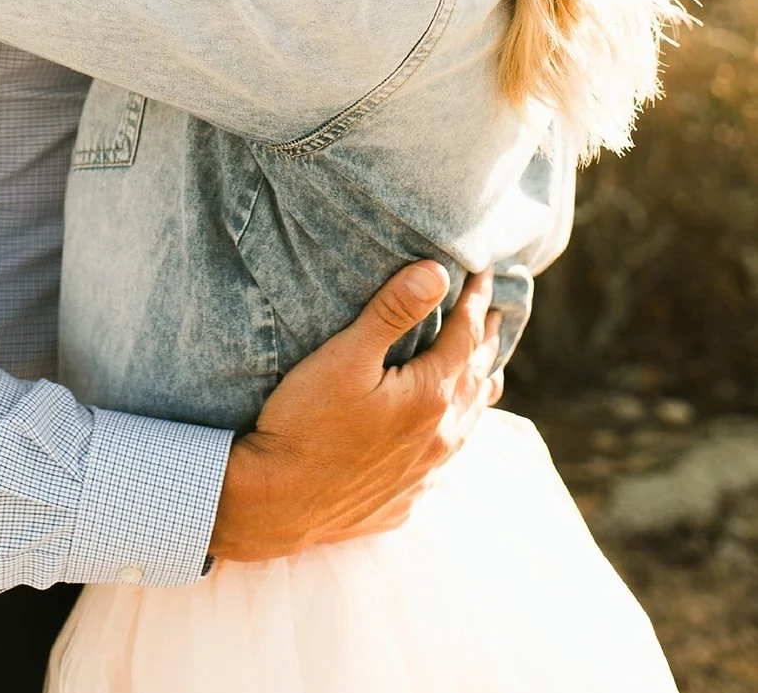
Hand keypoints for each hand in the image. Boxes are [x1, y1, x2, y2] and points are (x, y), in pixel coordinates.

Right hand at [207, 262, 502, 563]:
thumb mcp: (344, 358)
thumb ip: (391, 313)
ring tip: (489, 373)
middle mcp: (440, 437)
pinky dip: (453, 436)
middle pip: (475, 379)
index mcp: (430, 397)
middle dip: (485, 342)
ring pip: (468, 424)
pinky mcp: (404, 497)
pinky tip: (443, 438)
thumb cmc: (305, 424)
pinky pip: (443, 462)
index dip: (475, 302)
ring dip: (479, 391)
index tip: (485, 273)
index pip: (465, 338)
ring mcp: (424, 472)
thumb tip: (436, 273)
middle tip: (496, 314)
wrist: (279, 502)